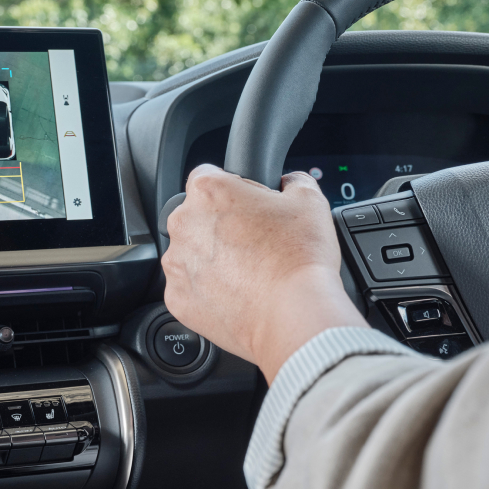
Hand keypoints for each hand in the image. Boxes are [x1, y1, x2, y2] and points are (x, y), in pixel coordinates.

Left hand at [162, 164, 366, 382]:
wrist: (294, 313)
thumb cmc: (299, 258)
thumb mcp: (311, 201)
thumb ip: (294, 181)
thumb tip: (290, 183)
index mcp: (209, 191)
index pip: (208, 175)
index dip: (234, 188)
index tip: (249, 206)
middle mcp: (184, 224)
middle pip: (197, 216)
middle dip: (221, 225)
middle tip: (256, 241)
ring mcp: (177, 265)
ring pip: (192, 253)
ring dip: (214, 258)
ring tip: (250, 271)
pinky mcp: (178, 299)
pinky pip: (191, 288)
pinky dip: (209, 290)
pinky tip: (240, 293)